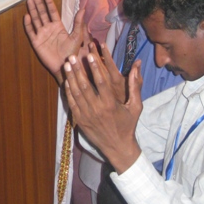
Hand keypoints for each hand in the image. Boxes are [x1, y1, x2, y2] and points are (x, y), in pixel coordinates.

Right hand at [24, 0, 87, 83]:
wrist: (64, 66)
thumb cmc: (71, 52)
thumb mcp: (77, 37)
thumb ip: (78, 23)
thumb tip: (83, 9)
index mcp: (58, 26)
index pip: (52, 11)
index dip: (49, 3)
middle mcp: (49, 28)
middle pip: (42, 13)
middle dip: (38, 4)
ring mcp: (42, 34)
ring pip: (36, 20)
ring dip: (32, 10)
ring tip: (29, 1)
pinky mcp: (36, 42)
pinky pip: (31, 31)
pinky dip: (28, 24)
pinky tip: (27, 16)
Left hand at [63, 52, 142, 172]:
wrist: (118, 147)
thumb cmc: (128, 125)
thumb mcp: (136, 107)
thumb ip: (135, 87)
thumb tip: (137, 68)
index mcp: (111, 105)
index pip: (101, 82)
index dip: (95, 68)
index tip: (90, 55)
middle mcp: (97, 109)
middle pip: (85, 86)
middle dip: (78, 70)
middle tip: (72, 56)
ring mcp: (87, 115)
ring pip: (76, 93)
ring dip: (70, 78)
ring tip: (66, 65)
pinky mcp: (80, 121)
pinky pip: (72, 104)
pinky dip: (68, 92)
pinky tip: (66, 81)